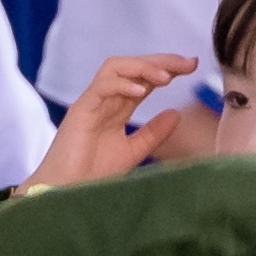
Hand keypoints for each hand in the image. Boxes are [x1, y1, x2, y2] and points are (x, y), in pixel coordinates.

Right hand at [32, 49, 196, 182]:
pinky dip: (122, 84)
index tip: (192, 67)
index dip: (167, 68)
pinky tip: (141, 91)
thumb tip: (177, 113)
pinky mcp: (80, 110)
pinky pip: (101, 86)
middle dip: (161, 61)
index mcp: (116, 107)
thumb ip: (153, 133)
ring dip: (143, 67)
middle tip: (188, 63)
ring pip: (115, 68)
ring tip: (167, 76)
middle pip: (132, 66)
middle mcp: (103, 99)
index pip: (143, 78)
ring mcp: (91, 102)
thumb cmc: (91, 175)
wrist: (64, 193)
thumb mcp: (132, 152)